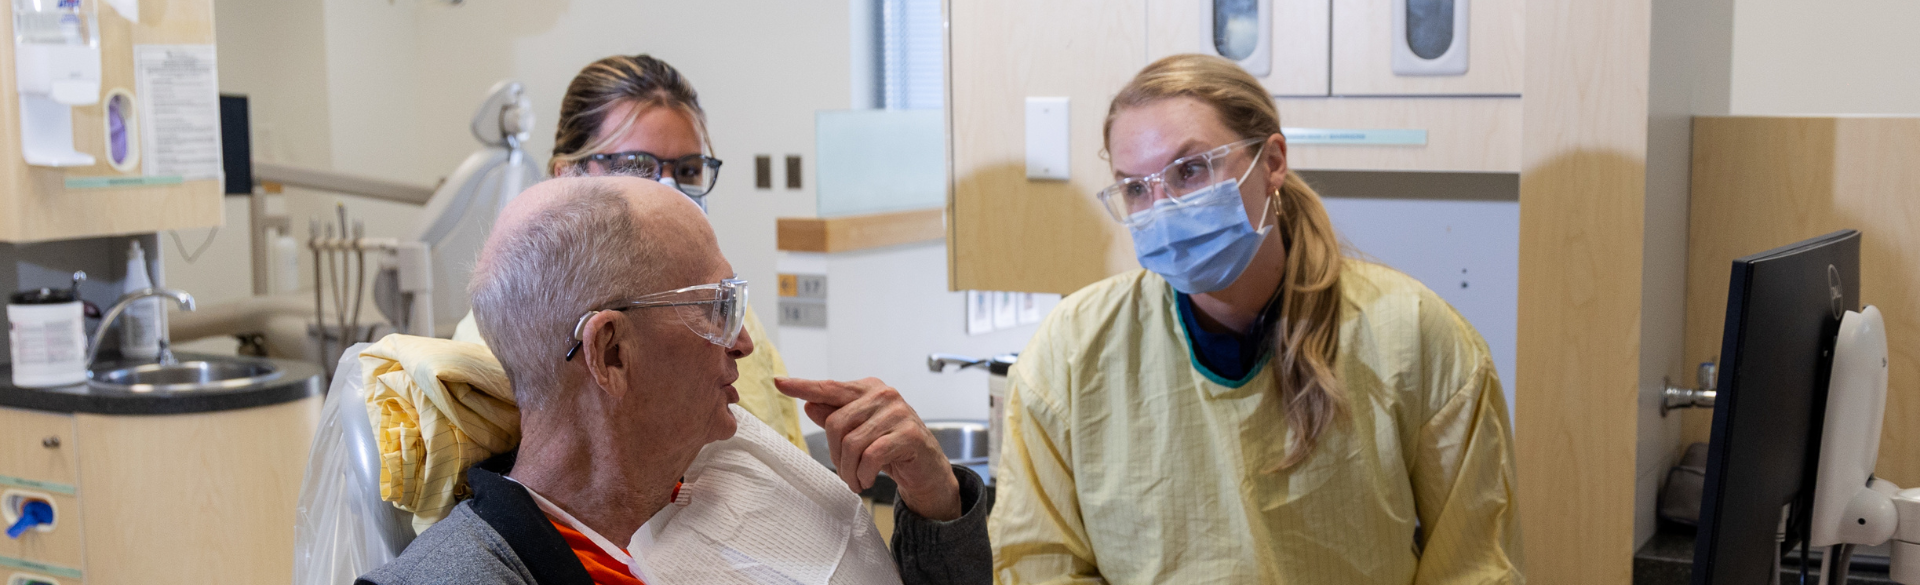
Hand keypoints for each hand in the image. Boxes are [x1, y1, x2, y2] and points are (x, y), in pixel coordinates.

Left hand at [774, 377, 962, 520]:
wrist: (927, 469)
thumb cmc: (892, 447)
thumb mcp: (860, 432)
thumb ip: (837, 417)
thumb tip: (809, 405)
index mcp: (868, 389)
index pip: (830, 387)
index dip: (803, 387)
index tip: (779, 383)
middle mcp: (883, 394)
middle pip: (836, 423)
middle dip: (835, 455)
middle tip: (844, 473)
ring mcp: (898, 412)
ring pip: (852, 443)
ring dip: (849, 470)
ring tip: (855, 481)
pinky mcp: (909, 434)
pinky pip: (871, 455)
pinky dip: (863, 473)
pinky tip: (866, 480)